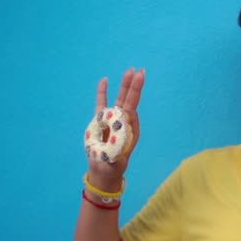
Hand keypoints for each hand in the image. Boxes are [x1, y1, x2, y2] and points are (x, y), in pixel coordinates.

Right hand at [86, 68, 144, 182]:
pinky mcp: (101, 120)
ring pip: (118, 99)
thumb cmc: (111, 167)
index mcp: (129, 130)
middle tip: (140, 71)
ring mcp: (112, 120)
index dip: (135, 94)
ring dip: (123, 86)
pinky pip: (101, 103)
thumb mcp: (114, 164)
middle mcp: (123, 122)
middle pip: (129, 100)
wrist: (103, 170)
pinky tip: (104, 80)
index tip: (139, 81)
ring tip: (129, 71)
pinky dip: (102, 92)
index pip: (132, 110)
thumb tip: (116, 157)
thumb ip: (115, 159)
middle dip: (134, 86)